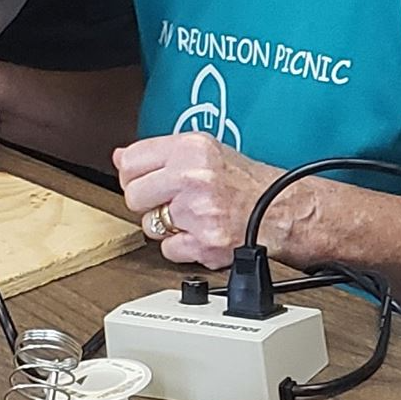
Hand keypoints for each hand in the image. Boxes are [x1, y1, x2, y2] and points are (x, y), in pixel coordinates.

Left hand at [114, 133, 278, 270]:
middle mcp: (194, 177)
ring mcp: (198, 211)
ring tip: (191, 216)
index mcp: (191, 149)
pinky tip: (200, 233)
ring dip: (166, 227)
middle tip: (171, 201)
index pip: (131, 161)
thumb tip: (119, 156)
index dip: (134, 175)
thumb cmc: (245, 182)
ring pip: (149, 225)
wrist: (281, 209)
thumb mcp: (204, 152)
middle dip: (148, 203)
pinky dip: (182, 247)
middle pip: (133, 196)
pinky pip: (168, 250)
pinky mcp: (205, 243)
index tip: (146, 181)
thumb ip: (160, 154)